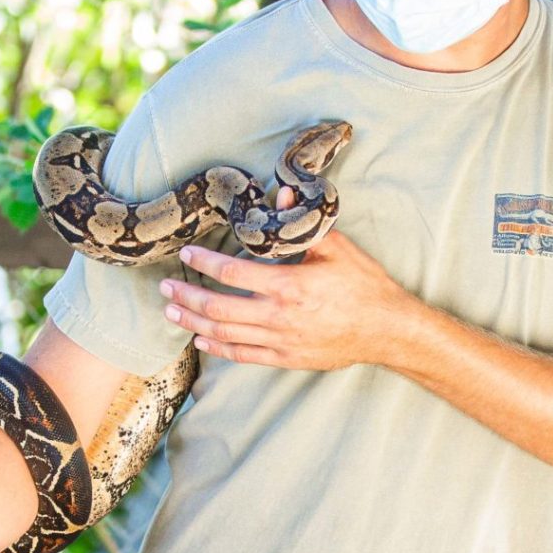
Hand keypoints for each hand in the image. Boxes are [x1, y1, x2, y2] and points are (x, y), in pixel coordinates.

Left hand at [159, 230, 421, 371]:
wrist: (387, 330)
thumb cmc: (364, 285)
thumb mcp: (336, 248)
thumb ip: (301, 225)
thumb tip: (280, 195)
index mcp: (290, 285)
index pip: (232, 272)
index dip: (204, 263)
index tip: (186, 256)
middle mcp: (280, 316)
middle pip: (218, 308)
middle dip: (187, 296)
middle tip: (165, 287)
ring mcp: (281, 340)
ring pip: (225, 334)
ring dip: (193, 323)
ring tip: (172, 311)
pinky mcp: (286, 358)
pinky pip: (244, 355)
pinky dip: (218, 348)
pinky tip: (201, 339)